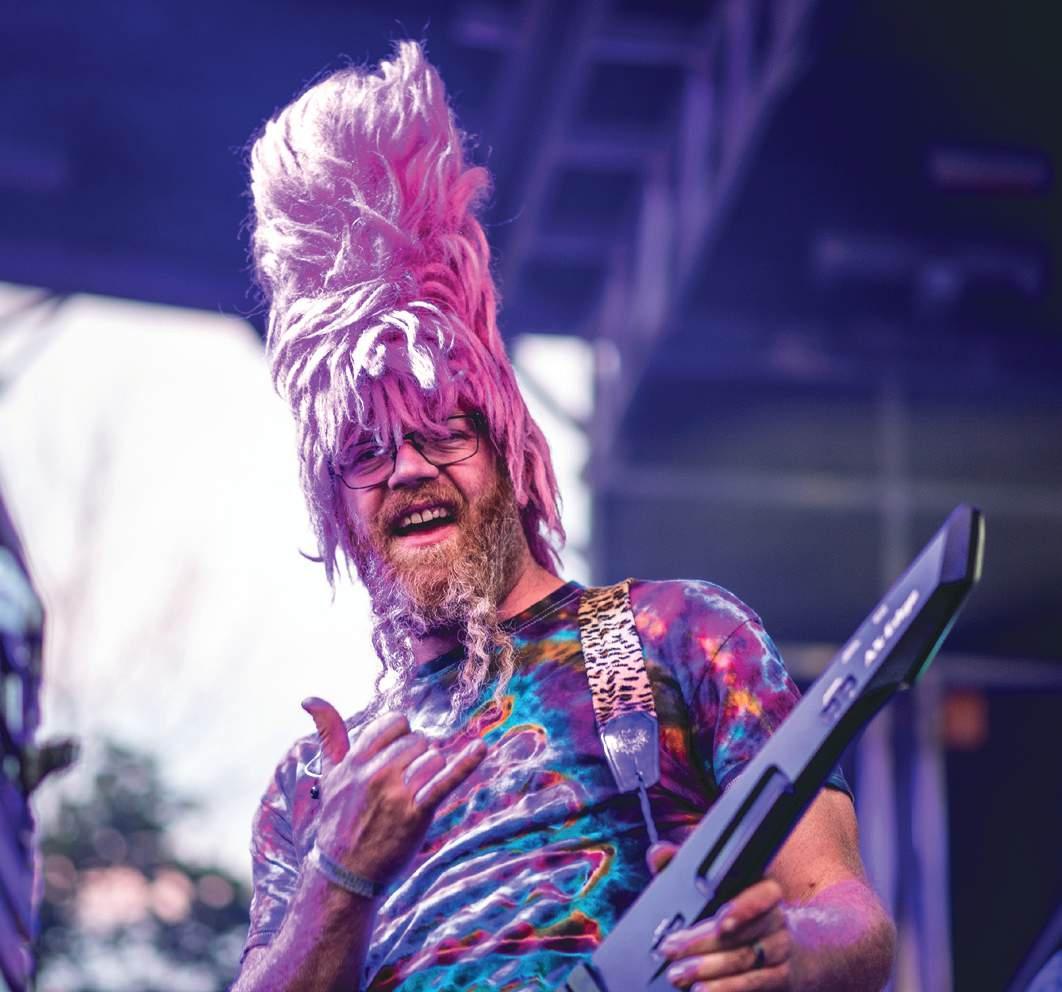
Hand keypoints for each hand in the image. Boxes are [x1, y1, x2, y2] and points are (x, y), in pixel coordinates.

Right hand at [302, 697, 485, 889]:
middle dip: (416, 757)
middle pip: (418, 740)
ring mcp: (397, 792)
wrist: (344, 873)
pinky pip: (446, 780)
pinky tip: (481, 748)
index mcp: (355, 759)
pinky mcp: (417, 812)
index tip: (395, 755)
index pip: (395, 722)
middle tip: (402, 784)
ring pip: (433, 756)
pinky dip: (467, 763)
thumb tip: (309, 698)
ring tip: (414, 793)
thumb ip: (327, 732)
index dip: (401, 736)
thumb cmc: (339, 819)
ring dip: (431, 771)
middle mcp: (376, 772)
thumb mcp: (329, 773)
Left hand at [647, 842, 793, 990]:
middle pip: (743, 934)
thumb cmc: (735, 912)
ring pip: (746, 961)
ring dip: (710, 971)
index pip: (764, 894)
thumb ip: (682, 868)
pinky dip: (727, 989)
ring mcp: (780, 951)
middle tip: (672, 949)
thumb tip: (659, 854)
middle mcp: (776, 920)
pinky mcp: (779, 979)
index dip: (745, 908)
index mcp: (763, 891)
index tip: (721, 923)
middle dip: (703, 943)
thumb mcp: (711, 888)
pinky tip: (704, 991)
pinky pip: (755, 985)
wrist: (782, 949)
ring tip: (680, 974)